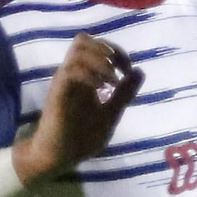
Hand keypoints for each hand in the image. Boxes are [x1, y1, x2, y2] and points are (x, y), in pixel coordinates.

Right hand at [15, 34, 143, 181]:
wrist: (59, 157)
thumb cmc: (81, 137)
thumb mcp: (111, 113)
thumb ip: (124, 93)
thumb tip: (139, 71)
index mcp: (86, 76)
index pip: (97, 45)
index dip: (116, 51)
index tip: (128, 71)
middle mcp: (73, 73)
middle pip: (83, 39)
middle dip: (108, 50)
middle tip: (120, 72)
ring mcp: (64, 81)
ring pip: (77, 50)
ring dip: (100, 61)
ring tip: (111, 82)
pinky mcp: (57, 93)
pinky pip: (70, 71)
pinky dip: (90, 75)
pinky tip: (100, 90)